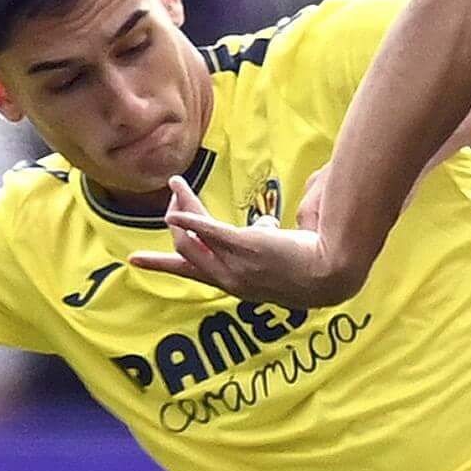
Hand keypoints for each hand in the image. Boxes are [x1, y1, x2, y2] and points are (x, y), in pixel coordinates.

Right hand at [131, 172, 363, 307]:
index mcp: (237, 285)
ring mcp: (234, 264)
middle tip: (176, 195)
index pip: (193, 272)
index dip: (164, 264)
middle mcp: (229, 279)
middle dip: (176, 222)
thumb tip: (264, 223)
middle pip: (185, 249)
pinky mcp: (242, 246)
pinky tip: (178, 191)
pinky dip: (188, 213)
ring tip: (178, 186)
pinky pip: (206, 227)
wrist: (333, 274)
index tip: (137, 260)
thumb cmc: (317, 266)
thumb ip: (266, 238)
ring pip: (192, 235)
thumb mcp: (280, 255)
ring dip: (182, 207)